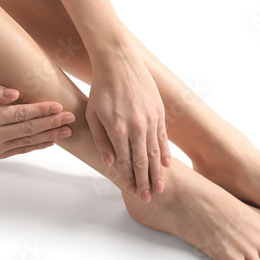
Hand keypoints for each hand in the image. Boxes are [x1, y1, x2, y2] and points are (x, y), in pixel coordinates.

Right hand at [0, 84, 74, 158]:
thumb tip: (16, 94)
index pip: (19, 114)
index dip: (40, 110)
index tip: (57, 105)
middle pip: (28, 129)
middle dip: (52, 123)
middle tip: (70, 117)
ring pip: (28, 142)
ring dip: (50, 136)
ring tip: (67, 130)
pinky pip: (22, 150)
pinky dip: (38, 146)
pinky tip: (52, 141)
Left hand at [85, 49, 170, 202]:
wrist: (119, 62)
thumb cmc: (101, 89)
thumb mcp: (92, 115)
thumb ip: (101, 141)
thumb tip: (110, 163)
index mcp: (118, 130)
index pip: (125, 162)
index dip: (129, 179)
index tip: (132, 192)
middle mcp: (137, 127)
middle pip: (143, 161)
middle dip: (145, 182)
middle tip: (149, 197)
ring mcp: (151, 120)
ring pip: (155, 152)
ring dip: (157, 172)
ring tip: (161, 188)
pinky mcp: (159, 112)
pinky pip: (163, 137)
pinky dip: (165, 152)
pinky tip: (167, 165)